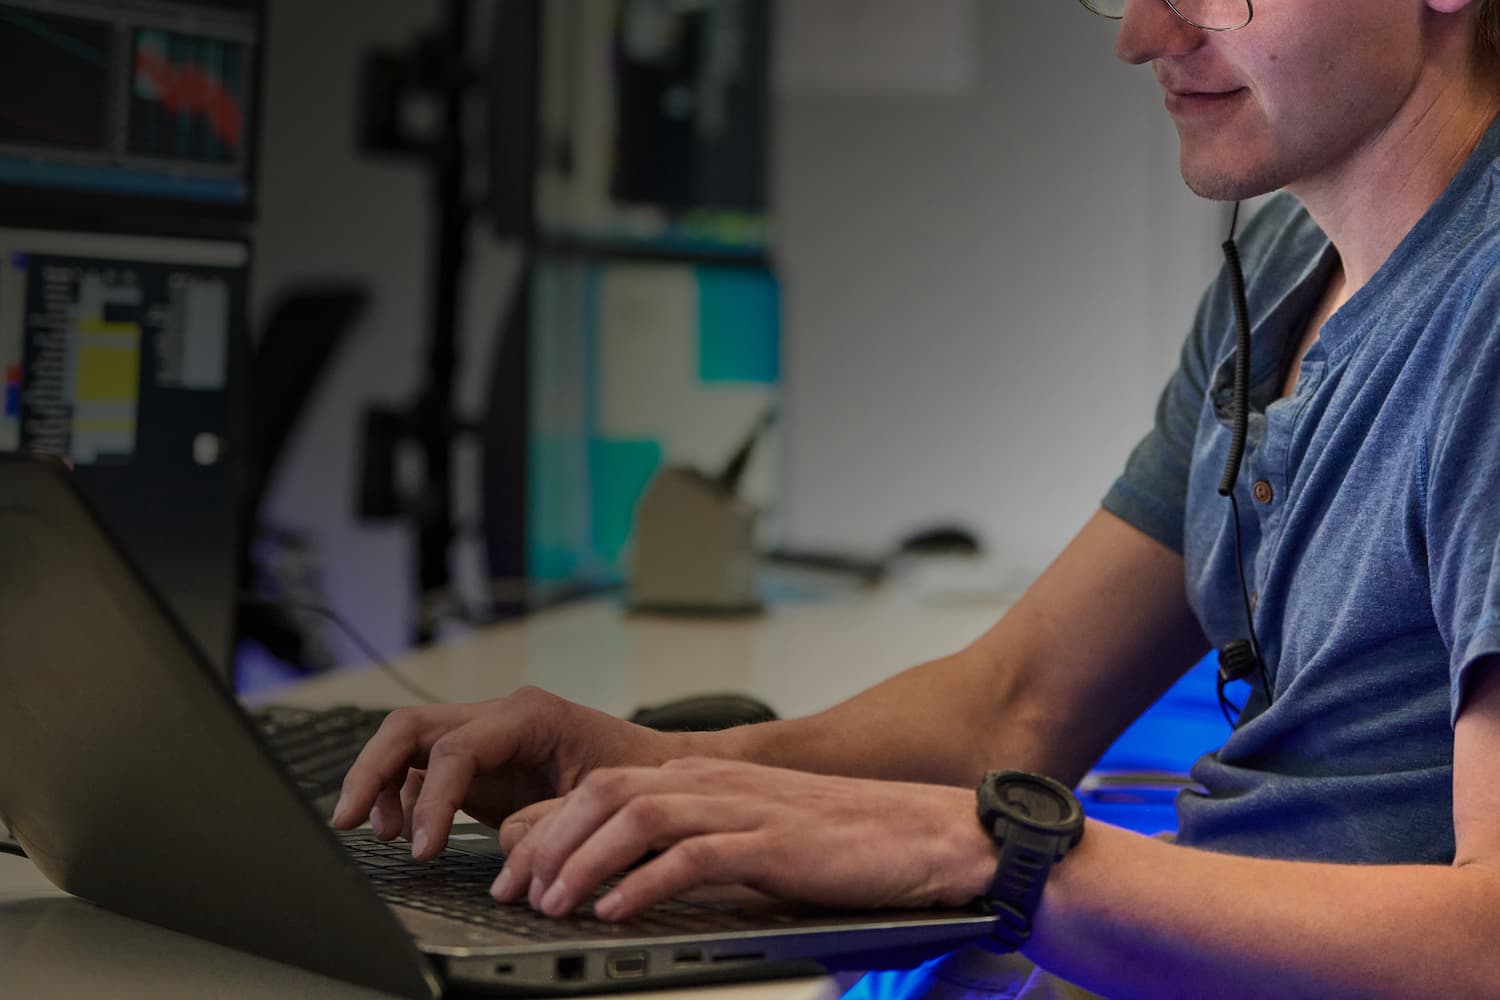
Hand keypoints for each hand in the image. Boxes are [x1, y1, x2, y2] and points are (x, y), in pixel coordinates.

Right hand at [331, 686, 695, 857]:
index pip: (454, 747)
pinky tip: (405, 832)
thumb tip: (502, 850)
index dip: (429, 799)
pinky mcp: (480, 759)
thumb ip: (549, 821)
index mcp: (530, 714)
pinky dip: (403, 795)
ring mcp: (486, 733)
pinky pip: (422, 765)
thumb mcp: (598, 802)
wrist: (658, 770)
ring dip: (381, 783)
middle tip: (348, 820)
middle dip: (372, 770)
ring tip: (380, 834)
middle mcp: (501, 715)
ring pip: (408, 740)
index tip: (421, 848)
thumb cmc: (637, 779)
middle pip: (411, 726)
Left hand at [491, 758, 996, 921]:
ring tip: (550, 901)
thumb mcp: (754, 834)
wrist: (927, 832)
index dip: (550, 823)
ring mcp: (744, 809)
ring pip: (638, 818)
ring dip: (583, 861)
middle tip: (513, 889)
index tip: (513, 865)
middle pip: (606, 793)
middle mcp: (717, 783)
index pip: (604, 784)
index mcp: (708, 778)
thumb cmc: (844, 839)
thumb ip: (698, 845)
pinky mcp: (773, 844)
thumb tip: (633, 880)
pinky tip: (614, 910)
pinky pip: (693, 857)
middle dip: (548, 841)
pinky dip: (644, 883)